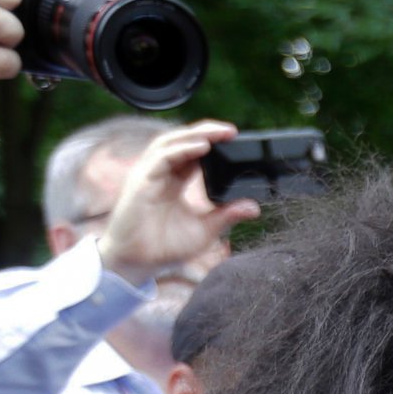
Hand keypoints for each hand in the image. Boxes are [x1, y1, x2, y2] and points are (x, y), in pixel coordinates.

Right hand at [93, 122, 256, 286]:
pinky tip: (201, 147)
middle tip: (232, 131)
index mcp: (175, 181)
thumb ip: (227, 215)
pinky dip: (183, 150)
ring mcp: (149, 175)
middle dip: (206, 132)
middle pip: (182, 142)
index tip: (235, 140)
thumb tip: (254, 207)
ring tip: (219, 132)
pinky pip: (162, 158)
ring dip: (196, 135)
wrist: (138, 263)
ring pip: (170, 143)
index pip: (193, 153)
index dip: (212, 143)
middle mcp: (161, 173)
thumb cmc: (165, 247)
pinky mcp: (141, 181)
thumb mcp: (205, 230)